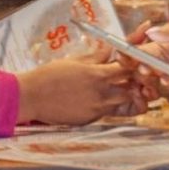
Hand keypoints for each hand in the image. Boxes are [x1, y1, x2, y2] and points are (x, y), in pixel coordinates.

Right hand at [17, 57, 147, 124]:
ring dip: (126, 96)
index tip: (136, 60)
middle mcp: (102, 94)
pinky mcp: (91, 120)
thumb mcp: (75, 60)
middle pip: (133, 89)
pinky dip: (110, 105)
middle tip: (134, 77)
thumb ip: (96, 56)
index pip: (128, 68)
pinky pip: (108, 112)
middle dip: (136, 83)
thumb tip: (111, 49)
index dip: (135, 63)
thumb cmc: (50, 75)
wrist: (31, 97)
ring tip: (119, 88)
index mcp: (98, 75)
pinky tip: (100, 98)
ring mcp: (97, 110)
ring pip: (124, 104)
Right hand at [133, 19, 168, 104]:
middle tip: (145, 67)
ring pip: (159, 90)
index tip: (124, 53)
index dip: (125, 57)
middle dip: (142, 73)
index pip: (132, 57)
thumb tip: (152, 31)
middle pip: (141, 77)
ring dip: (165, 81)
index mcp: (153, 54)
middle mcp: (158, 73)